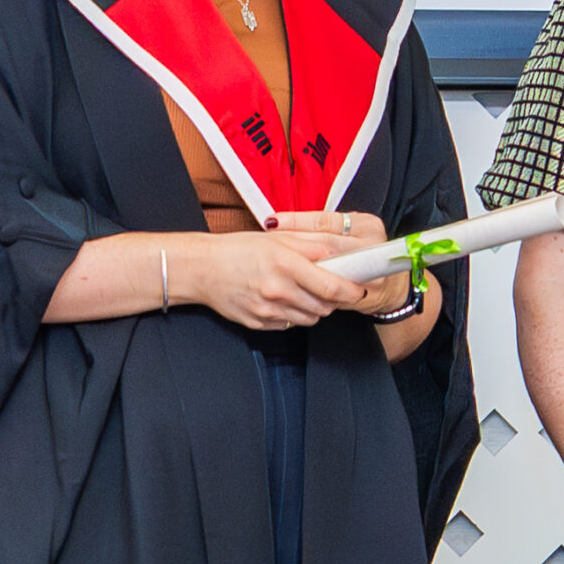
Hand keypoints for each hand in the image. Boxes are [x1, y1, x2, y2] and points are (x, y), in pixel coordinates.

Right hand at [187, 229, 374, 331]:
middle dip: (333, 300)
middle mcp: (278, 291)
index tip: (360, 289)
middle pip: (325, 307)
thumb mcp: (279, 238)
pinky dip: (292, 314)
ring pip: (309, 319)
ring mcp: (268, 310)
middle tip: (329, 287)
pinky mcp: (259, 324)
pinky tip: (282, 299)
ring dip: (314, 308)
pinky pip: (289, 324)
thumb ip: (313, 245)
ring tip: (303, 291)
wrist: (202, 268)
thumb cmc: (239, 249)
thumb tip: (341, 253)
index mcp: (287, 265)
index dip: (352, 291)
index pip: (333, 287)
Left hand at [267, 210, 411, 316]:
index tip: (272, 222)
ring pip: (328, 271)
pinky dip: (311, 292)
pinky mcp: (365, 295)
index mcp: (367, 225)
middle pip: (326, 245)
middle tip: (269, 251)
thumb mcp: (351, 234)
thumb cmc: (363, 255)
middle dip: (295, 248)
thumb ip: (326, 230)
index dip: (297, 221)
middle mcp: (373, 246)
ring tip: (276, 271)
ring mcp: (371, 272)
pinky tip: (292, 291)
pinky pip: (332, 293)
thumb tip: (281, 225)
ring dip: (301, 273)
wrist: (391, 287)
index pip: (326, 221)